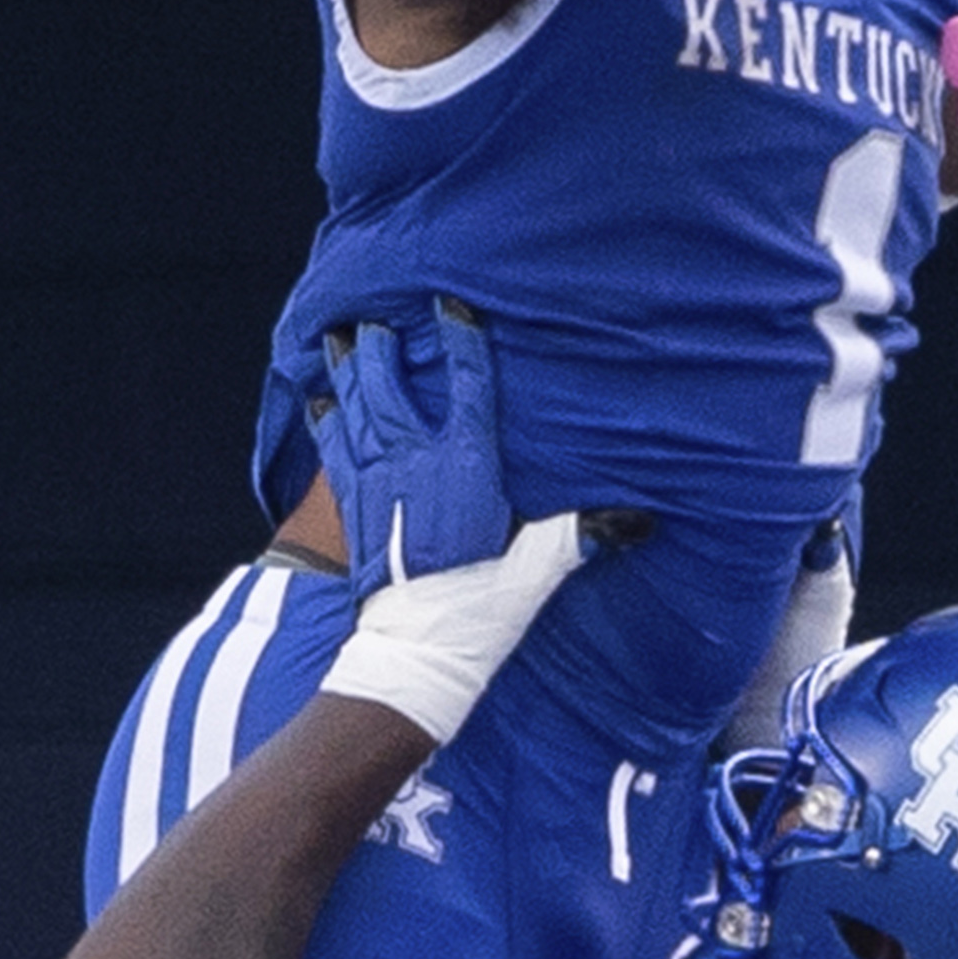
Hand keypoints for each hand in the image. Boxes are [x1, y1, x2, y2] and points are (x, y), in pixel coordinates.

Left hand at [309, 314, 591, 747]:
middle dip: (385, 351)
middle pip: (394, 390)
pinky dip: (327, 422)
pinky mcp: (353, 510)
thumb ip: (580, 534)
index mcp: (466, 467)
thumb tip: (638, 520)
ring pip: (357, 411)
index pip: (465, 388)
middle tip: (379, 318)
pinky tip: (319, 401)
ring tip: (341, 339)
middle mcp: (414, 465)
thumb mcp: (538, 568)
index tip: (452, 305)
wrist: (414, 653)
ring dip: (349, 373)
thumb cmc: (480, 609)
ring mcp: (377, 485)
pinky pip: (334, 451)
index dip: (459, 341)